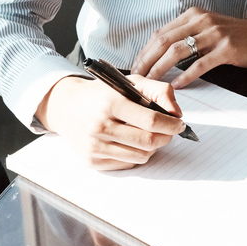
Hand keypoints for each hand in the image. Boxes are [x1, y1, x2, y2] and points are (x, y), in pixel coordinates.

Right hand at [36, 74, 185, 169]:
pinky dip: (136, 154)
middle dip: (166, 137)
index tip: (180, 124)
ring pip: (141, 156)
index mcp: (110, 102)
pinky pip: (127, 163)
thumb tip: (176, 113)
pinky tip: (132, 142)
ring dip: (153, 148)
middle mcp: (100, 125)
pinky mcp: (91, 161)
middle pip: (148, 142)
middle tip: (170, 131)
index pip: (151, 120)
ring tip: (150, 135)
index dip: (171, 124)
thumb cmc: (103, 94)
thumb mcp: (129, 82)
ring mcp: (94, 146)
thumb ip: (159, 91)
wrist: (67, 107)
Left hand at [131, 8, 246, 87]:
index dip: (145, 51)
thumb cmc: (235, 35)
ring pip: (178, 51)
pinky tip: (177, 85)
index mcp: (192, 15)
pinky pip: (200, 64)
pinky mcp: (226, 48)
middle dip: (147, 61)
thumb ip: (186, 35)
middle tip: (136, 78)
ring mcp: (213, 33)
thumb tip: (159, 53)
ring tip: (151, 83)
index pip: (160, 33)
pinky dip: (186, 75)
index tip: (135, 67)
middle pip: (164, 41)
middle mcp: (200, 21)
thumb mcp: (207, 28)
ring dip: (160, 69)